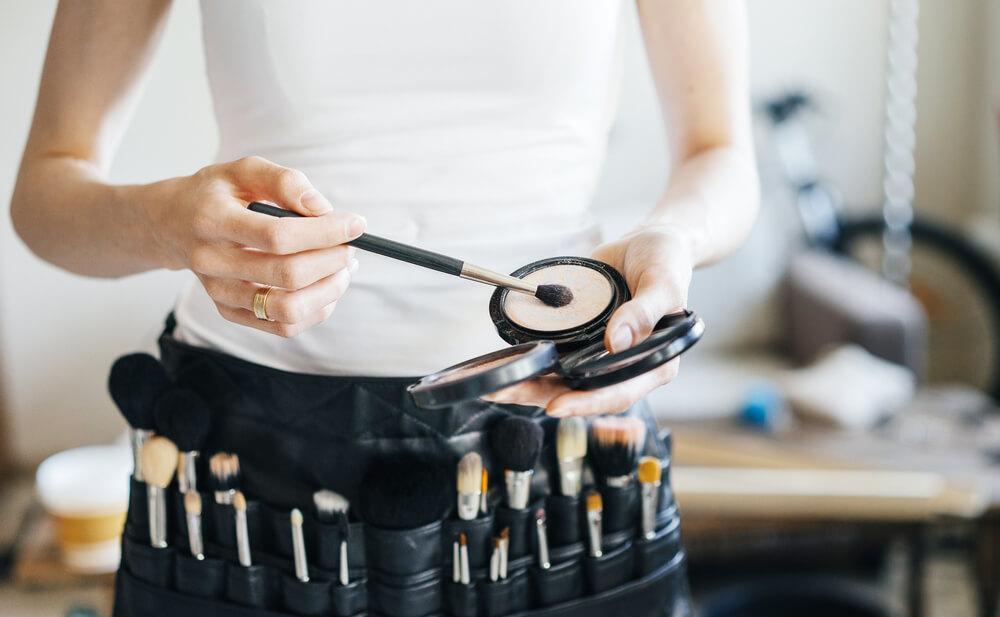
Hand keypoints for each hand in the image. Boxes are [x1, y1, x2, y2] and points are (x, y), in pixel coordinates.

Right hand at [148, 156, 365, 336]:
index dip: (325, 232)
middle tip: (349, 247)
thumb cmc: (216, 194)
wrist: (172, 224)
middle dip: (332, 261)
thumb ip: (284, 182)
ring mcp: (219, 293)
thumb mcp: (243, 170)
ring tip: (343, 269)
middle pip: (287, 276)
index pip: (278, 236)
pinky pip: (283, 326)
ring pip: (287, 310)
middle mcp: (211, 262)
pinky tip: (326, 287)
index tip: (356, 224)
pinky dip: (316, 310)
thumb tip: (324, 209)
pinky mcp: (229, 312)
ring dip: (328, 291)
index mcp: (213, 220)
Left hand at [484, 227, 693, 415]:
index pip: (619, 392)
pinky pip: (554, 355)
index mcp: (653, 363)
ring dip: (529, 384)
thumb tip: (615, 342)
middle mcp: (623, 366)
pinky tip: (504, 362)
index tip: (555, 406)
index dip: (587, 403)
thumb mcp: (663, 283)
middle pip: (581, 392)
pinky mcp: (580, 339)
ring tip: (494, 385)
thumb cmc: (666, 262)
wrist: (648, 242)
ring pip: (562, 379)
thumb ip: (644, 312)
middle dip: (541, 395)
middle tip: (505, 392)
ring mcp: (598, 354)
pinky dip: (530, 360)